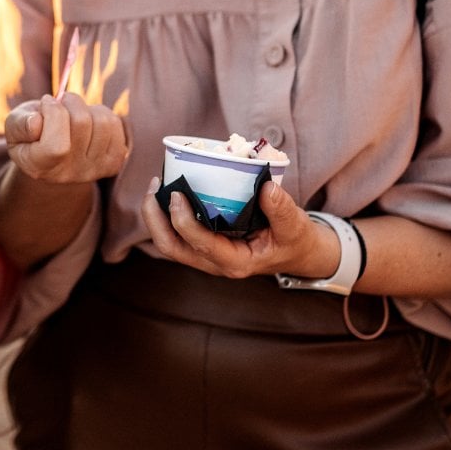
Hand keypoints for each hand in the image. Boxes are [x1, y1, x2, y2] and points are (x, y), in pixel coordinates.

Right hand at [5, 92, 129, 183]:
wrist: (52, 155)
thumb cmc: (30, 135)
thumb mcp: (14, 127)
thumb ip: (19, 124)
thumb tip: (36, 122)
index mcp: (40, 167)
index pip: (57, 146)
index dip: (53, 114)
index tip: (46, 102)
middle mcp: (69, 174)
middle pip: (82, 123)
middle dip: (70, 101)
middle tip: (60, 103)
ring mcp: (94, 170)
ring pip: (103, 121)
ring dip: (87, 107)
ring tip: (73, 114)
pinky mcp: (113, 162)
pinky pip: (116, 125)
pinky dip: (101, 114)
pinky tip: (88, 122)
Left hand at [138, 177, 338, 280]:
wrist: (295, 252)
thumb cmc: (293, 240)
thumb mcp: (295, 226)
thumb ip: (282, 210)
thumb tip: (266, 187)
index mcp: (236, 262)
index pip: (201, 246)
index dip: (183, 221)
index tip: (177, 194)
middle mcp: (215, 263)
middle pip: (172, 248)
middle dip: (155, 219)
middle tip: (154, 187)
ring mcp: (206, 256)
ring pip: (169, 243)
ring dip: (156, 216)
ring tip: (155, 185)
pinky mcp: (203, 245)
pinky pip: (176, 234)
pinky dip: (166, 214)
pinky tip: (167, 190)